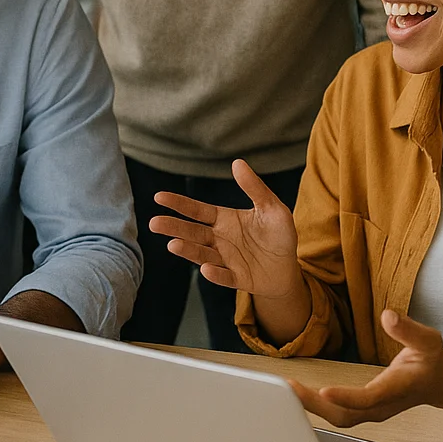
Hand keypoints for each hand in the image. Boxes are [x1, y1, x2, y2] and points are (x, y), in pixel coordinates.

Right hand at [148, 159, 301, 297]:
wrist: (288, 269)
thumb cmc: (279, 235)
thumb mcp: (272, 208)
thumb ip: (255, 188)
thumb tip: (237, 163)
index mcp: (224, 220)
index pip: (197, 211)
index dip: (179, 204)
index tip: (159, 197)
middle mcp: (219, 239)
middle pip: (192, 232)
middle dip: (174, 227)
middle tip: (154, 223)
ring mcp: (226, 260)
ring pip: (202, 254)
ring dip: (188, 250)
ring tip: (173, 244)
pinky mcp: (238, 278)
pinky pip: (225, 276)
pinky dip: (215, 274)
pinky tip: (207, 270)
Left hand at [290, 309, 442, 426]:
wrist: (439, 382)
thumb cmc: (431, 360)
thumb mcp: (428, 340)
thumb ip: (409, 329)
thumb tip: (388, 316)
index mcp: (396, 389)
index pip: (369, 398)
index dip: (347, 397)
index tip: (324, 390)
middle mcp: (381, 406)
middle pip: (345, 415)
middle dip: (316, 406)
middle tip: (289, 389)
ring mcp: (372, 411)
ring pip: (338, 418)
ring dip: (312, 407)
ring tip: (287, 390)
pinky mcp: (364, 410)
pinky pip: (337, 413)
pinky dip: (317, 406)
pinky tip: (299, 394)